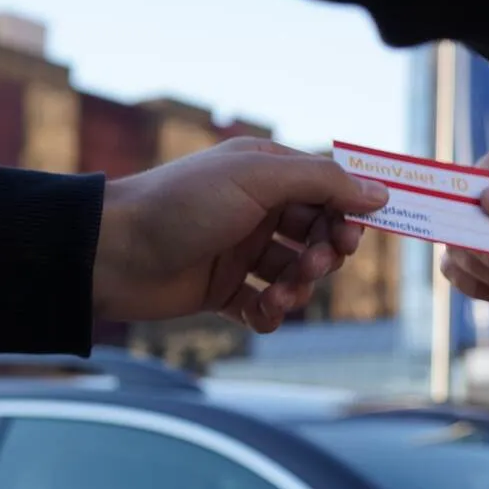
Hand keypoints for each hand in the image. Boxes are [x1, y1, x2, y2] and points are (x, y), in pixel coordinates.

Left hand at [92, 137, 387, 330]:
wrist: (109, 253)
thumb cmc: (181, 204)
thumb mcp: (258, 178)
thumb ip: (324, 182)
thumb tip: (379, 191)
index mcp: (266, 174)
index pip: (328, 191)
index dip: (348, 215)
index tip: (353, 236)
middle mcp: (257, 210)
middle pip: (318, 235)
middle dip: (325, 254)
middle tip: (315, 264)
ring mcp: (240, 251)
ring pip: (296, 274)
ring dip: (299, 288)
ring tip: (280, 295)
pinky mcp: (223, 290)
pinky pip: (265, 306)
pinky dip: (271, 314)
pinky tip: (261, 313)